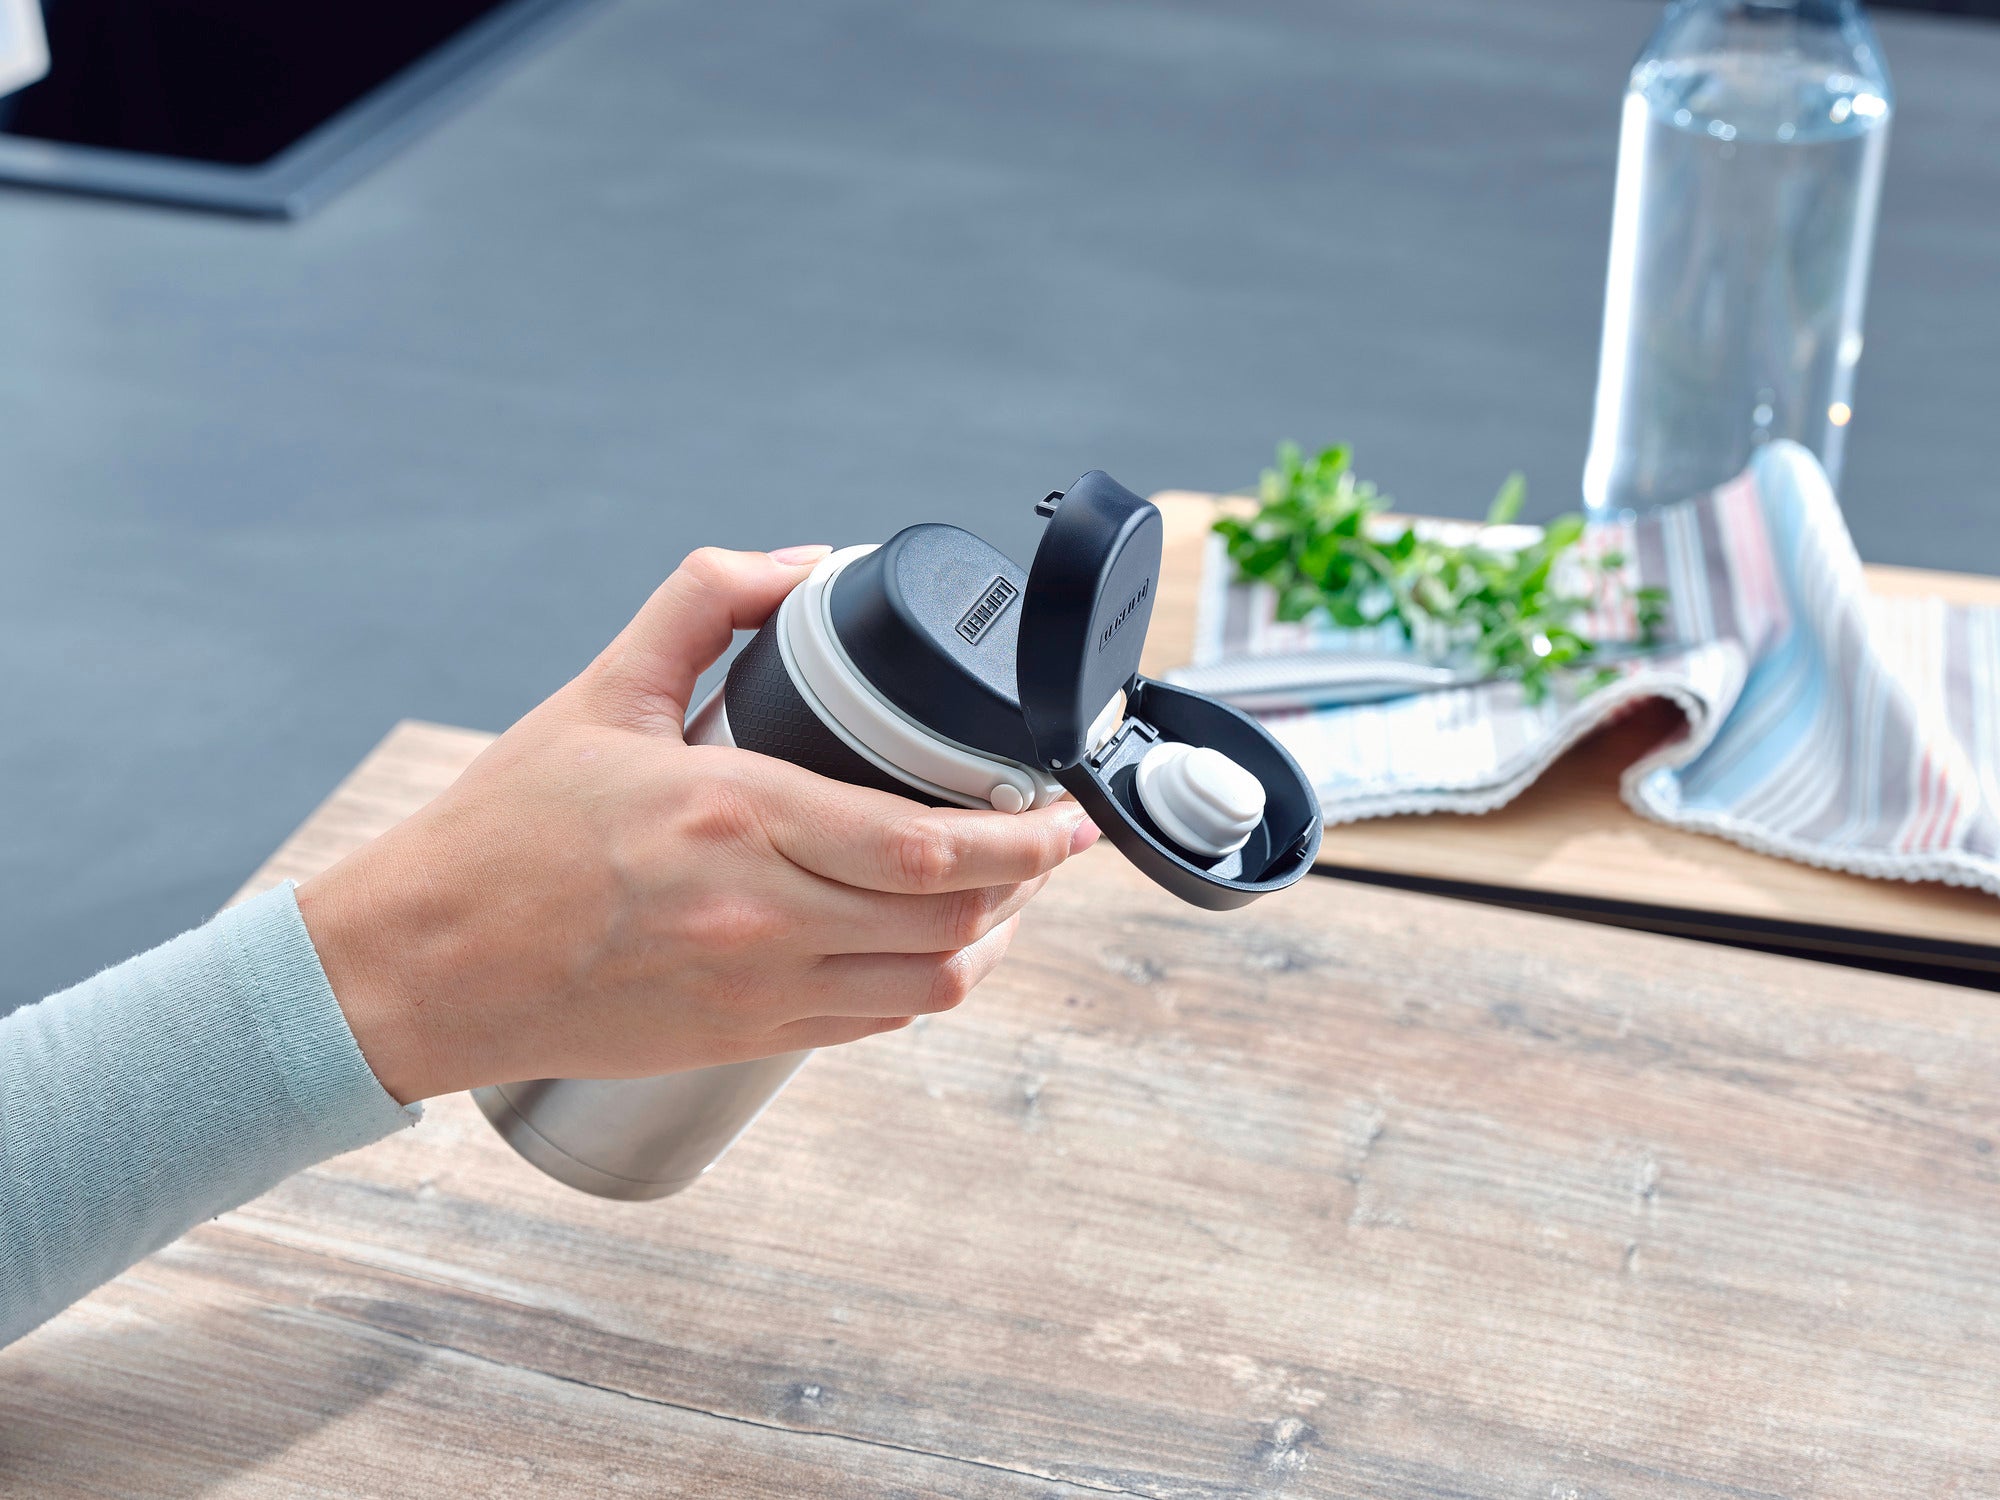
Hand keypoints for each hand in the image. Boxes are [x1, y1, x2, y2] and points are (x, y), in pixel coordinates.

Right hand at [296, 544, 1097, 1104]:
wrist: (424, 966)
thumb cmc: (504, 832)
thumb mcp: (601, 690)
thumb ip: (703, 603)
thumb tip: (802, 563)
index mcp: (736, 816)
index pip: (929, 845)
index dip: (1025, 840)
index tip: (1067, 818)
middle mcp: (760, 914)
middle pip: (951, 918)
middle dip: (1027, 885)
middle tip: (1050, 845)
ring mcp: (756, 989)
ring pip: (928, 985)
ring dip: (986, 942)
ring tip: (1002, 898)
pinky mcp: (742, 1037)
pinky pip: (873, 1023)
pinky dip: (922, 986)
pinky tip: (925, 947)